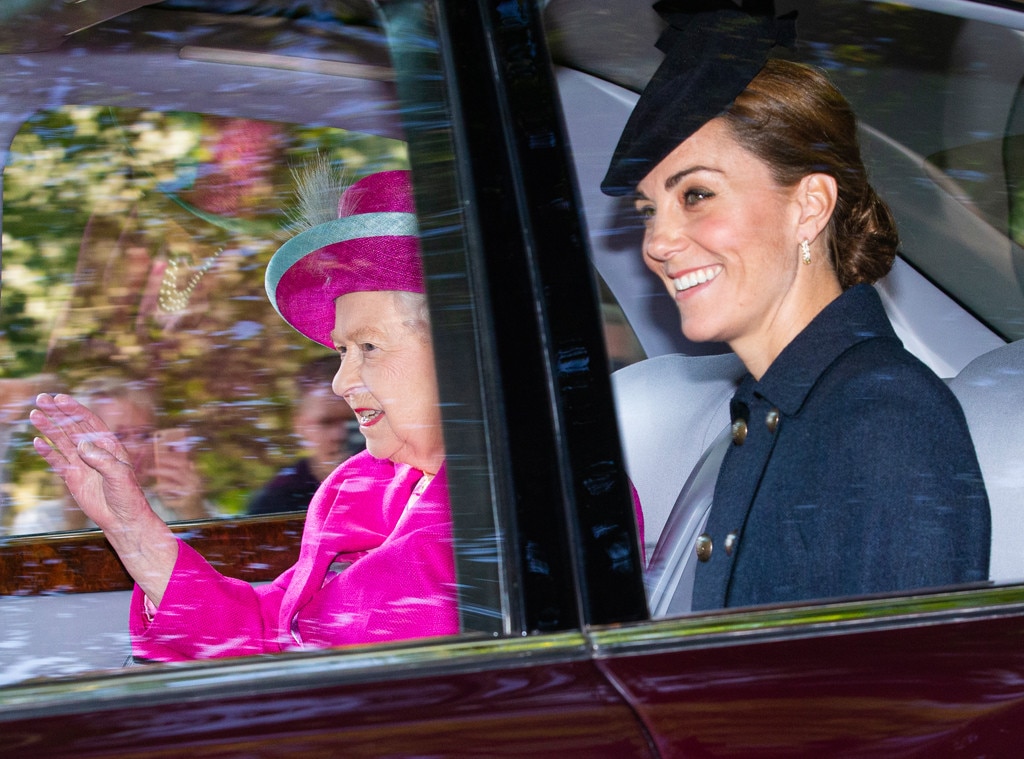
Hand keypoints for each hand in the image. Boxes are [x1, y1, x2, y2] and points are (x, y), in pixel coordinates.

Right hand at [30, 393, 149, 530]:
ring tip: (34, 414)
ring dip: (49, 428)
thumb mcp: (120, 475)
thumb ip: (102, 460)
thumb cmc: (128, 496)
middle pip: (73, 427)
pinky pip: (57, 461)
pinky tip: (37, 441)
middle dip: (58, 412)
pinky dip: (47, 452)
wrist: (123, 519)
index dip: (75, 410)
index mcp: (109, 446)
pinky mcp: (73, 477)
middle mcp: (94, 451)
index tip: (60, 399)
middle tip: (42, 398)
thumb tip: (82, 446)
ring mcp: (82, 463)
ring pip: (62, 441)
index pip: (90, 423)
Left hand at [152, 428, 207, 519]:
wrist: (197, 515)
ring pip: (171, 486)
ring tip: (152, 486)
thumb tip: (189, 462)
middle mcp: (195, 484)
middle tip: (148, 470)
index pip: (183, 463)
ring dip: (158, 486)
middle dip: (160, 470)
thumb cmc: (190, 498)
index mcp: (196, 476)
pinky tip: (159, 498)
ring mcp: (191, 494)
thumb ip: (188, 473)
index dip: (170, 459)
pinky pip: (169, 499)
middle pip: (176, 473)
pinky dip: (162, 498)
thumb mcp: (191, 484)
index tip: (158, 457)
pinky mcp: (185, 504)